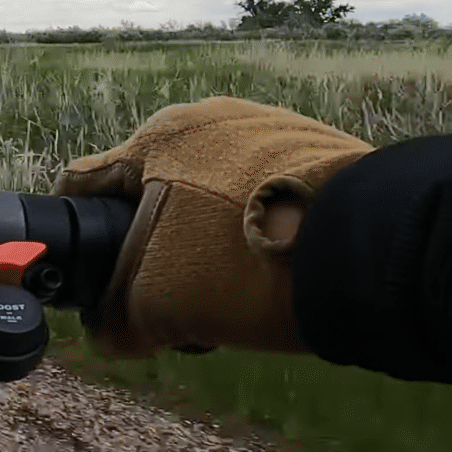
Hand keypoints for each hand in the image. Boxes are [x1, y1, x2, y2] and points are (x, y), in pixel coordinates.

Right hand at [53, 97, 370, 356]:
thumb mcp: (158, 304)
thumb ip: (116, 319)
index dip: (81, 240)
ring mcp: (272, 129)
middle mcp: (211, 118)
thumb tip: (111, 333)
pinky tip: (273, 272)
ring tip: (232, 294)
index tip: (96, 282)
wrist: (370, 248)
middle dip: (156, 250)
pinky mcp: (322, 151)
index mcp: (157, 137)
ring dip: (208, 244)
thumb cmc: (243, 260)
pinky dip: (258, 233)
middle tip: (173, 303)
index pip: (85, 186)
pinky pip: (266, 196)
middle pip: (156, 195)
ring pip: (214, 198)